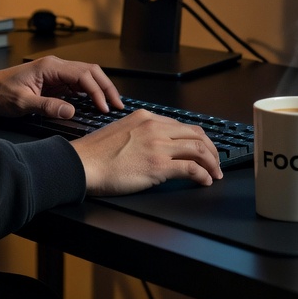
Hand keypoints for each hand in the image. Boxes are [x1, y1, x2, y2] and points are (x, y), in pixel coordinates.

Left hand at [0, 55, 122, 117]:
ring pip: (86, 77)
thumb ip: (47, 106)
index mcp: (50, 67)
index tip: (105, 107)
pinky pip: (77, 85)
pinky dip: (89, 93)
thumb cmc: (0, 93)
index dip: (97, 91)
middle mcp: (56, 66)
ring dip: (100, 89)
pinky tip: (95, 104)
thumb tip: (71, 111)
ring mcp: (56, 73)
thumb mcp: (22, 103)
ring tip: (111, 105)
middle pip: (90, 72)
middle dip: (106, 87)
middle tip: (118, 105)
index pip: (83, 75)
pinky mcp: (54, 82)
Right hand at [71, 110, 222, 194]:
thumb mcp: (121, 131)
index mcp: (145, 117)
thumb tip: (156, 146)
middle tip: (215, 162)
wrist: (82, 164)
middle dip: (211, 150)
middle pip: (196, 134)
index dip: (197, 139)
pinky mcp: (159, 165)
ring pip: (198, 149)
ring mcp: (158, 145)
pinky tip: (204, 181)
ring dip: (211, 163)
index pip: (181, 125)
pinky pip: (191, 168)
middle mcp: (155, 127)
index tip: (202, 149)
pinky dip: (203, 175)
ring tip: (214, 173)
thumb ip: (141, 133)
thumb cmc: (96, 154)